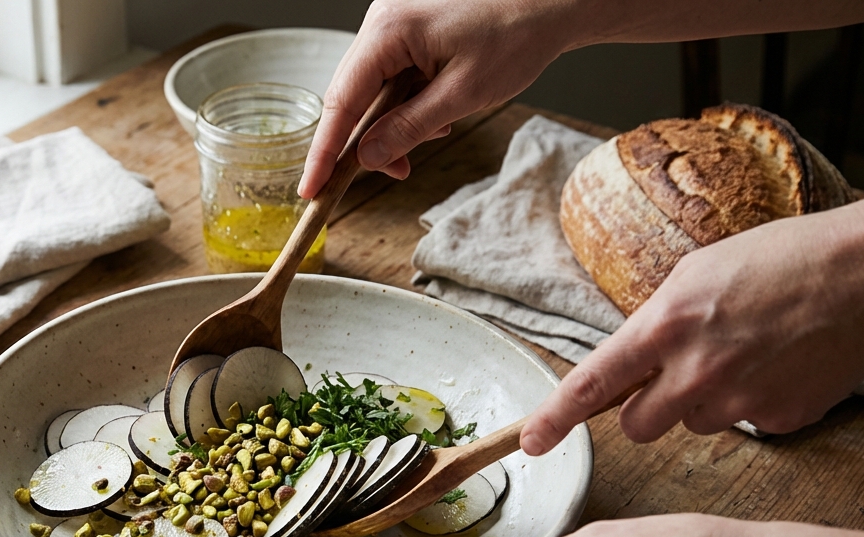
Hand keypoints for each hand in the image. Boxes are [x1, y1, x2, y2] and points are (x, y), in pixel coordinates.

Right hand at [298, 0, 571, 197]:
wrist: (552, 1)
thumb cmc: (516, 35)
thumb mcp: (462, 94)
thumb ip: (409, 128)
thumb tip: (367, 157)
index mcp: (387, 32)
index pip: (341, 101)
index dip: (324, 152)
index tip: (311, 190)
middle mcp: (381, 21)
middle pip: (352, 95)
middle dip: (368, 141)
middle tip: (394, 173)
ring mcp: (393, 22)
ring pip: (374, 88)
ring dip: (395, 122)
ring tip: (434, 136)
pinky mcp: (409, 28)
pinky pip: (393, 74)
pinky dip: (409, 103)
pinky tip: (439, 114)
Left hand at [521, 190, 863, 453]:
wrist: (863, 274)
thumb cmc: (777, 260)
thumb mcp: (695, 274)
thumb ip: (655, 323)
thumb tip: (630, 361)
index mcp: (664, 326)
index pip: (591, 384)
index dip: (554, 418)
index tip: (530, 442)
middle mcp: (694, 371)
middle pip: (638, 426)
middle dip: (648, 407)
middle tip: (681, 372)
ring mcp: (738, 402)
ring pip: (692, 425)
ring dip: (704, 401)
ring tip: (744, 354)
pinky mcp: (777, 421)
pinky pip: (744, 427)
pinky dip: (752, 404)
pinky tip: (777, 366)